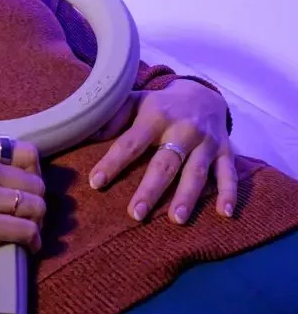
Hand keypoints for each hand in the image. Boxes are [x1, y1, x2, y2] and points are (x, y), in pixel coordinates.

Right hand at [0, 138, 44, 287]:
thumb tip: (39, 173)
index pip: (28, 153)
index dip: (33, 174)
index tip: (22, 190)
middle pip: (37, 184)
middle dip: (34, 204)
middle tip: (22, 217)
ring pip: (37, 207)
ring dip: (35, 224)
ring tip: (20, 231)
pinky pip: (29, 230)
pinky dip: (32, 243)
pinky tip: (23, 247)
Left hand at [89, 80, 235, 223]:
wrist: (202, 93)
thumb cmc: (158, 104)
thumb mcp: (133, 101)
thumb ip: (112, 118)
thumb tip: (83, 133)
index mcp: (155, 116)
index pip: (131, 143)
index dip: (113, 163)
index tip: (96, 183)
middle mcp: (183, 129)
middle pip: (166, 163)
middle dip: (151, 189)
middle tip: (136, 214)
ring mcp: (207, 142)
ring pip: (197, 172)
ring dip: (187, 196)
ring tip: (176, 220)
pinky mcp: (226, 151)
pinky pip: (229, 173)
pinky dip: (229, 193)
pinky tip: (224, 214)